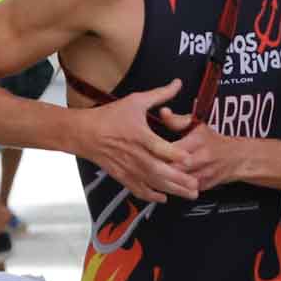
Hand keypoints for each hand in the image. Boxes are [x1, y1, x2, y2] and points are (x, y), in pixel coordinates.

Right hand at [76, 82, 194, 199]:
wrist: (84, 133)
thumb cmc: (110, 116)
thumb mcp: (135, 101)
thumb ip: (160, 94)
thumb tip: (178, 83)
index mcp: (138, 135)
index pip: (158, 147)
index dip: (174, 154)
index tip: (189, 159)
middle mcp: (134, 154)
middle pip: (159, 170)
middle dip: (179, 179)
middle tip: (196, 185)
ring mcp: (128, 167)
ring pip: (152, 183)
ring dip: (172, 189)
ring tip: (189, 194)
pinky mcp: (122, 176)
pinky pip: (138, 189)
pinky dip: (151, 196)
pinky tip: (164, 198)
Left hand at [150, 110, 249, 192]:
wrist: (237, 158)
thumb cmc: (213, 141)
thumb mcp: (198, 125)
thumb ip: (178, 121)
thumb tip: (163, 112)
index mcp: (199, 140)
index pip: (174, 149)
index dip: (158, 151)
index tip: (146, 150)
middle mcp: (202, 158)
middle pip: (175, 167)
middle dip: (159, 168)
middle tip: (144, 166)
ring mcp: (204, 174)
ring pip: (179, 181)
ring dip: (164, 179)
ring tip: (149, 175)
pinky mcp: (203, 186)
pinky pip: (184, 188)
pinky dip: (173, 186)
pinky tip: (162, 183)